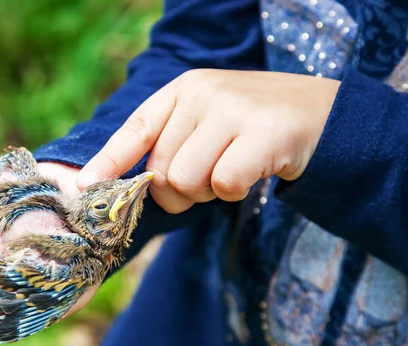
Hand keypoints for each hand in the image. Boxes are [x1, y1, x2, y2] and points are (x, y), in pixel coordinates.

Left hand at [77, 69, 339, 212]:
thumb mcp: (208, 123)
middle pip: (162, 171)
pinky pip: (225, 184)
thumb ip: (172, 145)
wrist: (322, 115)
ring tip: (231, 171)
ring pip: (188, 181)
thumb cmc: (254, 128)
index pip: (136, 128)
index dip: (108, 160)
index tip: (85, 186)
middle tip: (209, 179)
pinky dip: (235, 192)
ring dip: (208, 193)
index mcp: (184, 89)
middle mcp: (203, 93)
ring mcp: (234, 109)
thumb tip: (127, 185)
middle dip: (180, 192)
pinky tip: (253, 173)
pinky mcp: (264, 132)